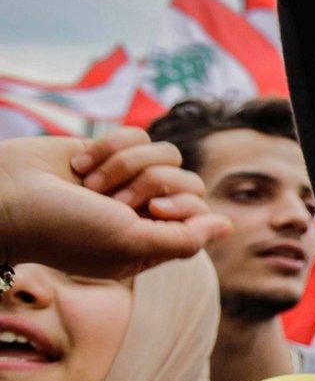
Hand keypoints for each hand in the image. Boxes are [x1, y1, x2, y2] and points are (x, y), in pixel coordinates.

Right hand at [0, 131, 228, 279]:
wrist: (5, 196)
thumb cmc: (64, 228)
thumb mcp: (129, 245)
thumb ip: (183, 240)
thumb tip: (227, 225)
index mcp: (151, 241)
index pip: (200, 213)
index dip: (182, 205)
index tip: (149, 210)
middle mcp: (142, 212)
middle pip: (187, 180)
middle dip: (151, 183)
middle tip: (110, 199)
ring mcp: (126, 180)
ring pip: (166, 154)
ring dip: (126, 164)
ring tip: (90, 184)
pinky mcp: (108, 152)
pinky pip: (138, 135)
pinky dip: (109, 146)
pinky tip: (81, 165)